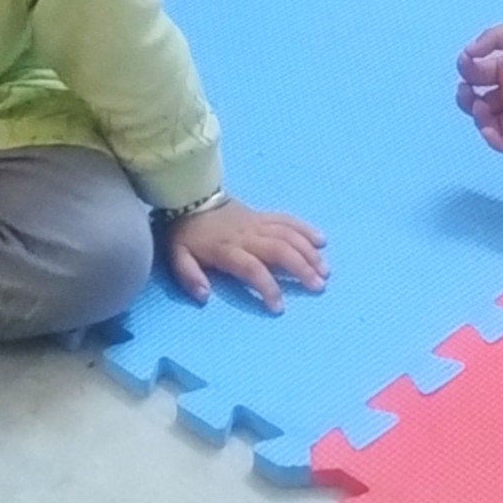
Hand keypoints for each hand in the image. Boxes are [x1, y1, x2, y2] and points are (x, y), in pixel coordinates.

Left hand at [163, 196, 328, 309]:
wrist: (190, 195)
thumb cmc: (186, 232)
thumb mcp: (178, 256)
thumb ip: (189, 276)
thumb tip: (204, 296)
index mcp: (228, 249)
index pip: (253, 268)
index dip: (268, 287)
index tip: (279, 307)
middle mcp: (248, 236)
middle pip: (280, 250)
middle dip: (301, 268)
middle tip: (318, 286)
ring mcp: (258, 223)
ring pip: (289, 235)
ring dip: (308, 252)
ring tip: (325, 270)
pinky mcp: (263, 215)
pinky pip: (287, 220)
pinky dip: (305, 229)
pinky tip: (321, 241)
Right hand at [456, 19, 502, 152]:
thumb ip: (491, 39)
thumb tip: (466, 54)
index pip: (476, 76)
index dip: (466, 70)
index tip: (467, 60)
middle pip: (478, 103)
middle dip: (464, 98)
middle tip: (467, 89)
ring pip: (491, 125)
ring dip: (477, 119)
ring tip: (480, 104)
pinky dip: (494, 141)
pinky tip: (488, 125)